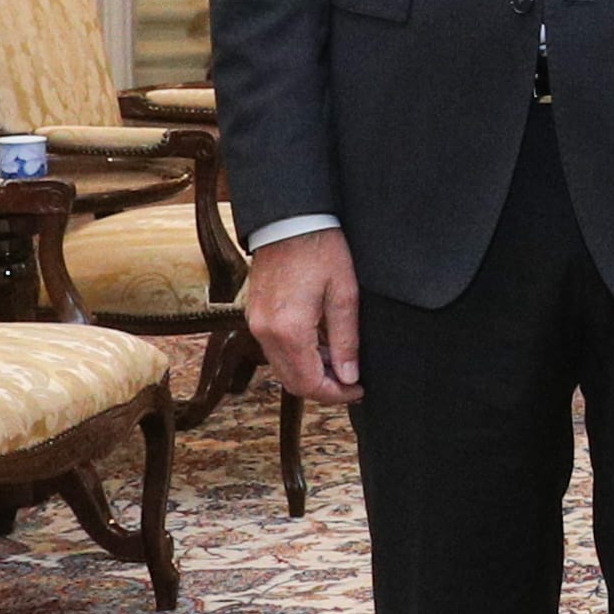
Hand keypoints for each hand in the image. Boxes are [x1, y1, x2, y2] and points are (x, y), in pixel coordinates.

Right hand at [245, 230, 362, 404]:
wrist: (289, 219)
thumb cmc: (321, 250)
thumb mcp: (344, 295)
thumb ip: (345, 340)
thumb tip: (349, 376)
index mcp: (288, 330)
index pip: (309, 383)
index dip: (336, 394)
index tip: (358, 389)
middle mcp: (265, 332)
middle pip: (292, 382)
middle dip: (324, 387)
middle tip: (352, 380)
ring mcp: (256, 323)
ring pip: (282, 367)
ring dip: (310, 371)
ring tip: (340, 359)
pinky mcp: (255, 314)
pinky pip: (274, 348)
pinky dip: (297, 355)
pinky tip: (319, 343)